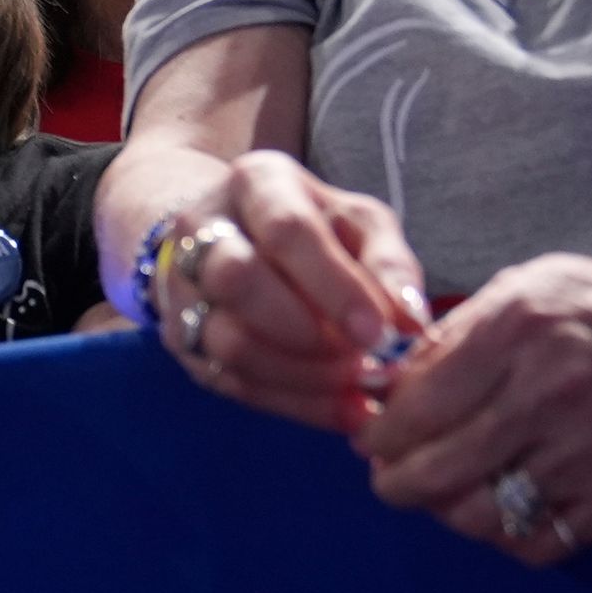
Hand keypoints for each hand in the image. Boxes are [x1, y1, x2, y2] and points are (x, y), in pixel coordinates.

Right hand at [142, 152, 431, 433]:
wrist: (234, 235)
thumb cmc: (314, 227)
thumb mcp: (359, 223)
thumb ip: (390, 265)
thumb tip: (411, 324)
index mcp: (255, 183)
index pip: (287, 232)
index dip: (334, 287)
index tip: (379, 334)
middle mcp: (201, 228)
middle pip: (236, 280)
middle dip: (306, 332)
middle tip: (362, 360)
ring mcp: (181, 286)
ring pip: (228, 341)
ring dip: (302, 375)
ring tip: (357, 385)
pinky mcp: (180, 338)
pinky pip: (232, 382)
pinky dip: (294, 404)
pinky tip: (342, 409)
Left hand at [353, 253, 591, 561]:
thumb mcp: (531, 286)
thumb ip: (457, 334)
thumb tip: (389, 382)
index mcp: (516, 334)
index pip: (414, 410)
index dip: (378, 435)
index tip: (371, 439)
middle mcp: (546, 397)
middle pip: (434, 474)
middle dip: (395, 484)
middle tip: (392, 480)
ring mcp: (586, 454)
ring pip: (479, 518)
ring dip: (449, 513)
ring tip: (448, 494)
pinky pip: (538, 545)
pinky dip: (509, 537)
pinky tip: (505, 511)